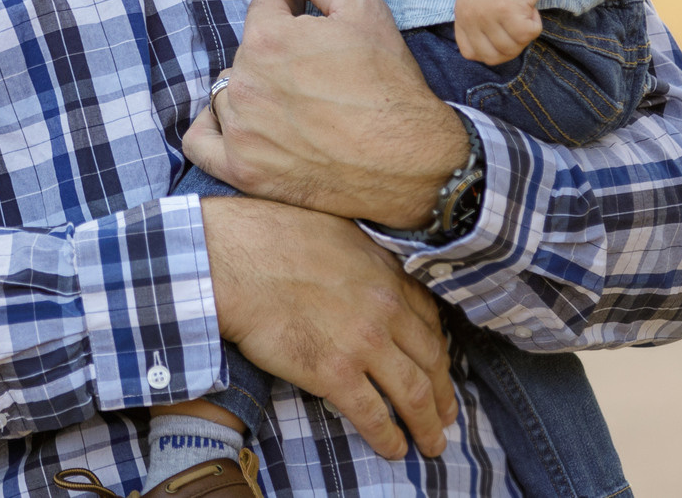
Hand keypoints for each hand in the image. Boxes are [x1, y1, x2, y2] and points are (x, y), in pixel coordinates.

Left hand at [184, 0, 463, 226]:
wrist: (409, 161)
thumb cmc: (388, 84)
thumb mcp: (366, 10)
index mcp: (267, 38)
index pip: (263, 8)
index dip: (293, 14)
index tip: (317, 35)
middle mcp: (244, 83)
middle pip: (246, 51)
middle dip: (275, 54)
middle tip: (316, 75)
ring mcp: (240, 130)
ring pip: (227, 93)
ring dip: (252, 92)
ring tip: (295, 106)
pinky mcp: (242, 170)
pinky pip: (201, 142)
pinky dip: (214, 130)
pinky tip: (240, 126)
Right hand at [202, 196, 455, 459]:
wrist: (233, 259)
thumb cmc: (271, 238)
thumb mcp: (336, 232)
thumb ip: (362, 259)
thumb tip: (366, 272)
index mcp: (385, 274)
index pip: (428, 319)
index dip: (437, 349)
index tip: (439, 366)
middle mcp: (385, 309)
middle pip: (431, 359)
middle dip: (444, 392)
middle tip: (448, 414)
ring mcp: (363, 343)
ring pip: (414, 392)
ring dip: (428, 423)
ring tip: (433, 443)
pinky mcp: (334, 373)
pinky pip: (374, 415)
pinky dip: (389, 437)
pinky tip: (394, 449)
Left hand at [452, 0, 555, 65]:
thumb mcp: (480, 0)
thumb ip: (480, 24)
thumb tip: (496, 52)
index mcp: (461, 14)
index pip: (470, 53)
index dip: (492, 50)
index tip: (504, 35)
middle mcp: (470, 16)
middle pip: (494, 57)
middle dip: (513, 45)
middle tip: (519, 23)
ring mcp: (487, 14)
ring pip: (513, 47)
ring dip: (525, 33)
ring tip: (523, 9)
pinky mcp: (507, 10)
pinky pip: (528, 35)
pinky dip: (536, 24)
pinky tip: (530, 6)